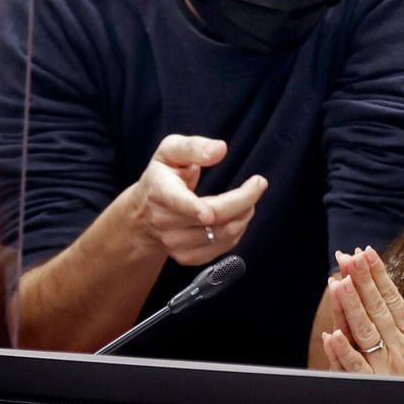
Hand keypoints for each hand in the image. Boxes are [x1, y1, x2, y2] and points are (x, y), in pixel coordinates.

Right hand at [129, 134, 266, 265]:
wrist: (144, 213)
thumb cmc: (162, 176)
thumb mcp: (170, 151)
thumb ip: (194, 147)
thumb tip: (219, 149)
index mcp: (160, 191)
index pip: (180, 202)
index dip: (198, 208)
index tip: (215, 209)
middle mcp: (165, 221)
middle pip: (215, 217)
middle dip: (245, 199)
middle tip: (259, 183)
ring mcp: (175, 243)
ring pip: (224, 233)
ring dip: (244, 214)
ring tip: (247, 199)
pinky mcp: (187, 256)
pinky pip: (224, 246)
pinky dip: (238, 229)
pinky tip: (235, 216)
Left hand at [322, 247, 403, 377]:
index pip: (392, 297)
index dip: (378, 274)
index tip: (366, 253)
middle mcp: (398, 345)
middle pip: (377, 308)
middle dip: (362, 280)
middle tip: (349, 257)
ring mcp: (385, 365)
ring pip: (365, 331)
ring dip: (351, 306)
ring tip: (339, 283)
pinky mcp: (374, 383)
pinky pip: (356, 367)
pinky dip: (344, 351)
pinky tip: (332, 334)